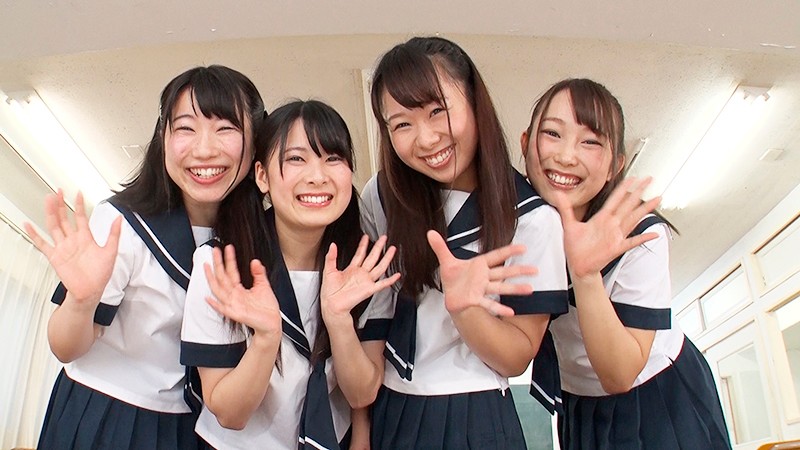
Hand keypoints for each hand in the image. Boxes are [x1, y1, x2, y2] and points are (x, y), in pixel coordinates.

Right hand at [24, 190, 120, 307]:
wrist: (90, 291)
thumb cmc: (100, 274)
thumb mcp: (111, 251)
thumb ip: (114, 234)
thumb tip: (119, 218)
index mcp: (86, 238)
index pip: (81, 217)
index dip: (79, 205)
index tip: (77, 193)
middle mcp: (73, 241)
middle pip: (64, 218)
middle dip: (61, 205)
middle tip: (58, 192)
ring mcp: (63, 248)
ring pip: (54, 226)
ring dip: (50, 213)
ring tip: (47, 200)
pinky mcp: (55, 257)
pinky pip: (42, 244)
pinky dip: (34, 235)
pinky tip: (29, 225)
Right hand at [204, 245, 281, 337]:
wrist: (272, 323)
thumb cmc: (266, 308)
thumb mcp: (263, 286)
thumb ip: (258, 273)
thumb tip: (255, 261)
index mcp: (239, 290)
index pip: (231, 271)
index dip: (230, 259)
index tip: (228, 248)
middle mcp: (234, 296)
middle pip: (222, 277)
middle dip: (218, 264)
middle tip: (215, 251)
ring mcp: (233, 304)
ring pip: (219, 289)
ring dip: (212, 278)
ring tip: (207, 266)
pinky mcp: (236, 314)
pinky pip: (222, 309)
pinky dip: (215, 304)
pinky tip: (209, 298)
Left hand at [321, 235, 400, 323]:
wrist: (332, 304)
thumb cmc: (330, 291)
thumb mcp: (329, 270)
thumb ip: (331, 257)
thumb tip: (332, 245)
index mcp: (351, 269)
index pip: (360, 254)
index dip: (363, 245)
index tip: (366, 237)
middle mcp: (360, 274)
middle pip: (372, 257)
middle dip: (378, 247)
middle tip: (383, 238)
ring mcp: (366, 281)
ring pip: (379, 267)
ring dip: (386, 258)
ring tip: (392, 249)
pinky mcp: (369, 289)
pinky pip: (382, 284)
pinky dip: (390, 280)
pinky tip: (396, 275)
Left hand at [426, 230, 536, 316]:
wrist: (450, 295)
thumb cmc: (453, 278)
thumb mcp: (446, 261)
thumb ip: (440, 247)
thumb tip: (429, 232)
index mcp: (479, 265)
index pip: (496, 256)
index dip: (508, 251)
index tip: (523, 247)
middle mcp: (484, 276)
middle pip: (504, 272)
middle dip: (519, 271)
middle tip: (535, 270)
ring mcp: (482, 289)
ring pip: (501, 287)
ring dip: (515, 289)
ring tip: (530, 290)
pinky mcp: (476, 300)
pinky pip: (489, 304)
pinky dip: (499, 307)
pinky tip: (511, 312)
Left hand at [551, 177, 660, 279]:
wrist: (578, 266)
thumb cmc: (576, 248)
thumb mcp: (569, 225)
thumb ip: (566, 209)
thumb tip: (558, 194)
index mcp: (601, 218)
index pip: (614, 199)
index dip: (623, 188)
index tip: (632, 178)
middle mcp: (611, 224)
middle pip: (628, 204)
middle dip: (638, 191)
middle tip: (649, 180)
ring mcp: (616, 235)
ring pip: (633, 218)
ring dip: (645, 208)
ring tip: (657, 198)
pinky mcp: (617, 247)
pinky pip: (632, 241)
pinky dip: (643, 238)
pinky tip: (653, 234)